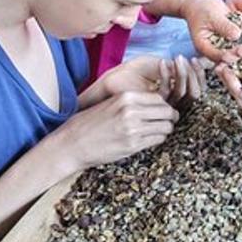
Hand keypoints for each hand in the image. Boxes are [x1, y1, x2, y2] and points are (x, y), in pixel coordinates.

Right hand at [54, 91, 177, 168]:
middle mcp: (132, 111)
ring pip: (166, 126)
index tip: (163, 111)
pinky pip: (157, 139)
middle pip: (167, 111)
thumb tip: (157, 103)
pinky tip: (150, 139)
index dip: (164, 106)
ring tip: (158, 131)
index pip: (159, 98)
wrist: (72, 143)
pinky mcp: (132, 145)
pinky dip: (158, 139)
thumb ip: (132, 102)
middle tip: (167, 122)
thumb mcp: (110, 103)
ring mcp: (133, 128)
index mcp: (126, 97)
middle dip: (169, 117)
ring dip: (165, 129)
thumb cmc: (89, 123)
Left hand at [96, 54, 205, 105]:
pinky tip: (162, 63)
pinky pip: (167, 91)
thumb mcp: (158, 66)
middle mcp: (171, 103)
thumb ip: (178, 67)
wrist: (109, 82)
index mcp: (175, 95)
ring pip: (183, 93)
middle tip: (190, 59)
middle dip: (195, 75)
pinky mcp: (150, 104)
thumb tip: (201, 59)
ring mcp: (161, 106)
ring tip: (178, 59)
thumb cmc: (132, 73)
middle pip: (194, 94)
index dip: (200, 75)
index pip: (196, 88)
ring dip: (183, 74)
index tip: (196, 60)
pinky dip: (168, 75)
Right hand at [182, 0, 241, 61]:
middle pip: (227, 56)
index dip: (227, 55)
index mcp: (204, 46)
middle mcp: (214, 49)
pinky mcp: (230, 40)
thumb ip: (224, 26)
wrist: (201, 4)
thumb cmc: (203, 9)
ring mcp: (222, 45)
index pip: (216, 55)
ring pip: (235, 51)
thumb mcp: (213, 16)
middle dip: (239, 54)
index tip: (238, 53)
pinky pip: (239, 43)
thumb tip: (237, 35)